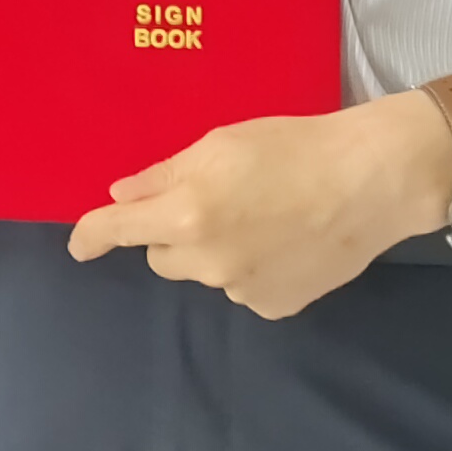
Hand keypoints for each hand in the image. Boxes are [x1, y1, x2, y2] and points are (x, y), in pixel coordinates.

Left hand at [63, 95, 451, 319]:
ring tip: (265, 217)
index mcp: (187, 214)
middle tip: (212, 201)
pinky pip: (245, 288)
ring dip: (217, 251)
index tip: (79, 247)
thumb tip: (121, 196)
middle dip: (172, 234)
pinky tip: (287, 241)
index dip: (91, 237)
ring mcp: (244, 290)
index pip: (119, 232)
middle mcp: (208, 262)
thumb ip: (165, 174)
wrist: (371, 180)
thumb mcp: (220, 143)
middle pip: (162, 257)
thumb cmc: (294, 146)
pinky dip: (253, 269)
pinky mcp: (276, 307)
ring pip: (206, 273)